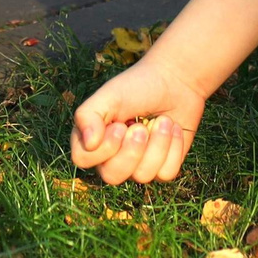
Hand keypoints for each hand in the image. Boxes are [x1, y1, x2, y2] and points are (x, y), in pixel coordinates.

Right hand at [70, 55, 206, 184]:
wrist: (175, 81)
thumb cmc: (137, 87)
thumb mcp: (109, 95)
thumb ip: (89, 115)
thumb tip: (89, 143)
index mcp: (92, 138)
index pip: (83, 159)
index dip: (103, 147)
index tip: (119, 125)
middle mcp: (111, 157)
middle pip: (112, 176)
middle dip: (132, 151)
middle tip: (141, 127)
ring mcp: (137, 166)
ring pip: (142, 176)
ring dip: (157, 144)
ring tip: (162, 121)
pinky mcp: (162, 168)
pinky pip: (166, 173)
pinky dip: (173, 148)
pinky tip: (173, 129)